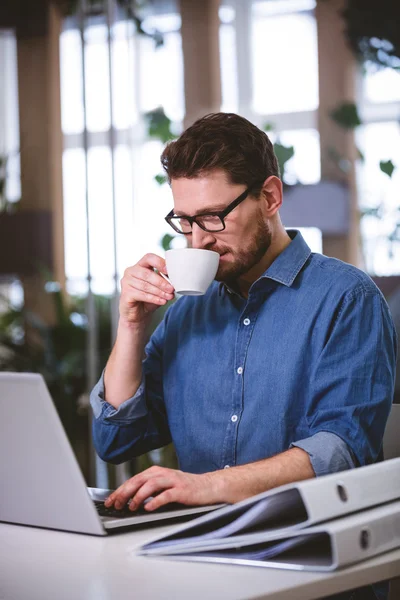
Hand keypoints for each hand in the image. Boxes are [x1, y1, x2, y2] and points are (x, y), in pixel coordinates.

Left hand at [104, 466, 219, 511]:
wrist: (208, 486)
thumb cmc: (184, 488)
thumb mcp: (164, 486)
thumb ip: (149, 490)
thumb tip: (128, 500)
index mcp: (156, 472)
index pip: (134, 480)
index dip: (120, 490)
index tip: (110, 500)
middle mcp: (163, 474)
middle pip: (139, 480)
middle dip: (125, 492)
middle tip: (116, 504)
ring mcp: (173, 481)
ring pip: (151, 485)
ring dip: (139, 496)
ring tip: (131, 506)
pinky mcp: (182, 490)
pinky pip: (166, 495)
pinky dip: (156, 501)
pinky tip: (149, 508)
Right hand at [119, 254, 174, 326]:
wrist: (138, 315)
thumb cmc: (148, 299)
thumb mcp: (158, 287)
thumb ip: (164, 281)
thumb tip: (176, 279)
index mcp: (140, 265)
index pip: (149, 258)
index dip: (159, 262)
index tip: (168, 271)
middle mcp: (130, 271)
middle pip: (147, 273)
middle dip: (161, 282)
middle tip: (172, 289)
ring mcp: (126, 282)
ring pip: (145, 285)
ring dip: (159, 292)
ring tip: (169, 297)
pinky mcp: (125, 294)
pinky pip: (141, 295)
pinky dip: (154, 298)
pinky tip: (162, 301)